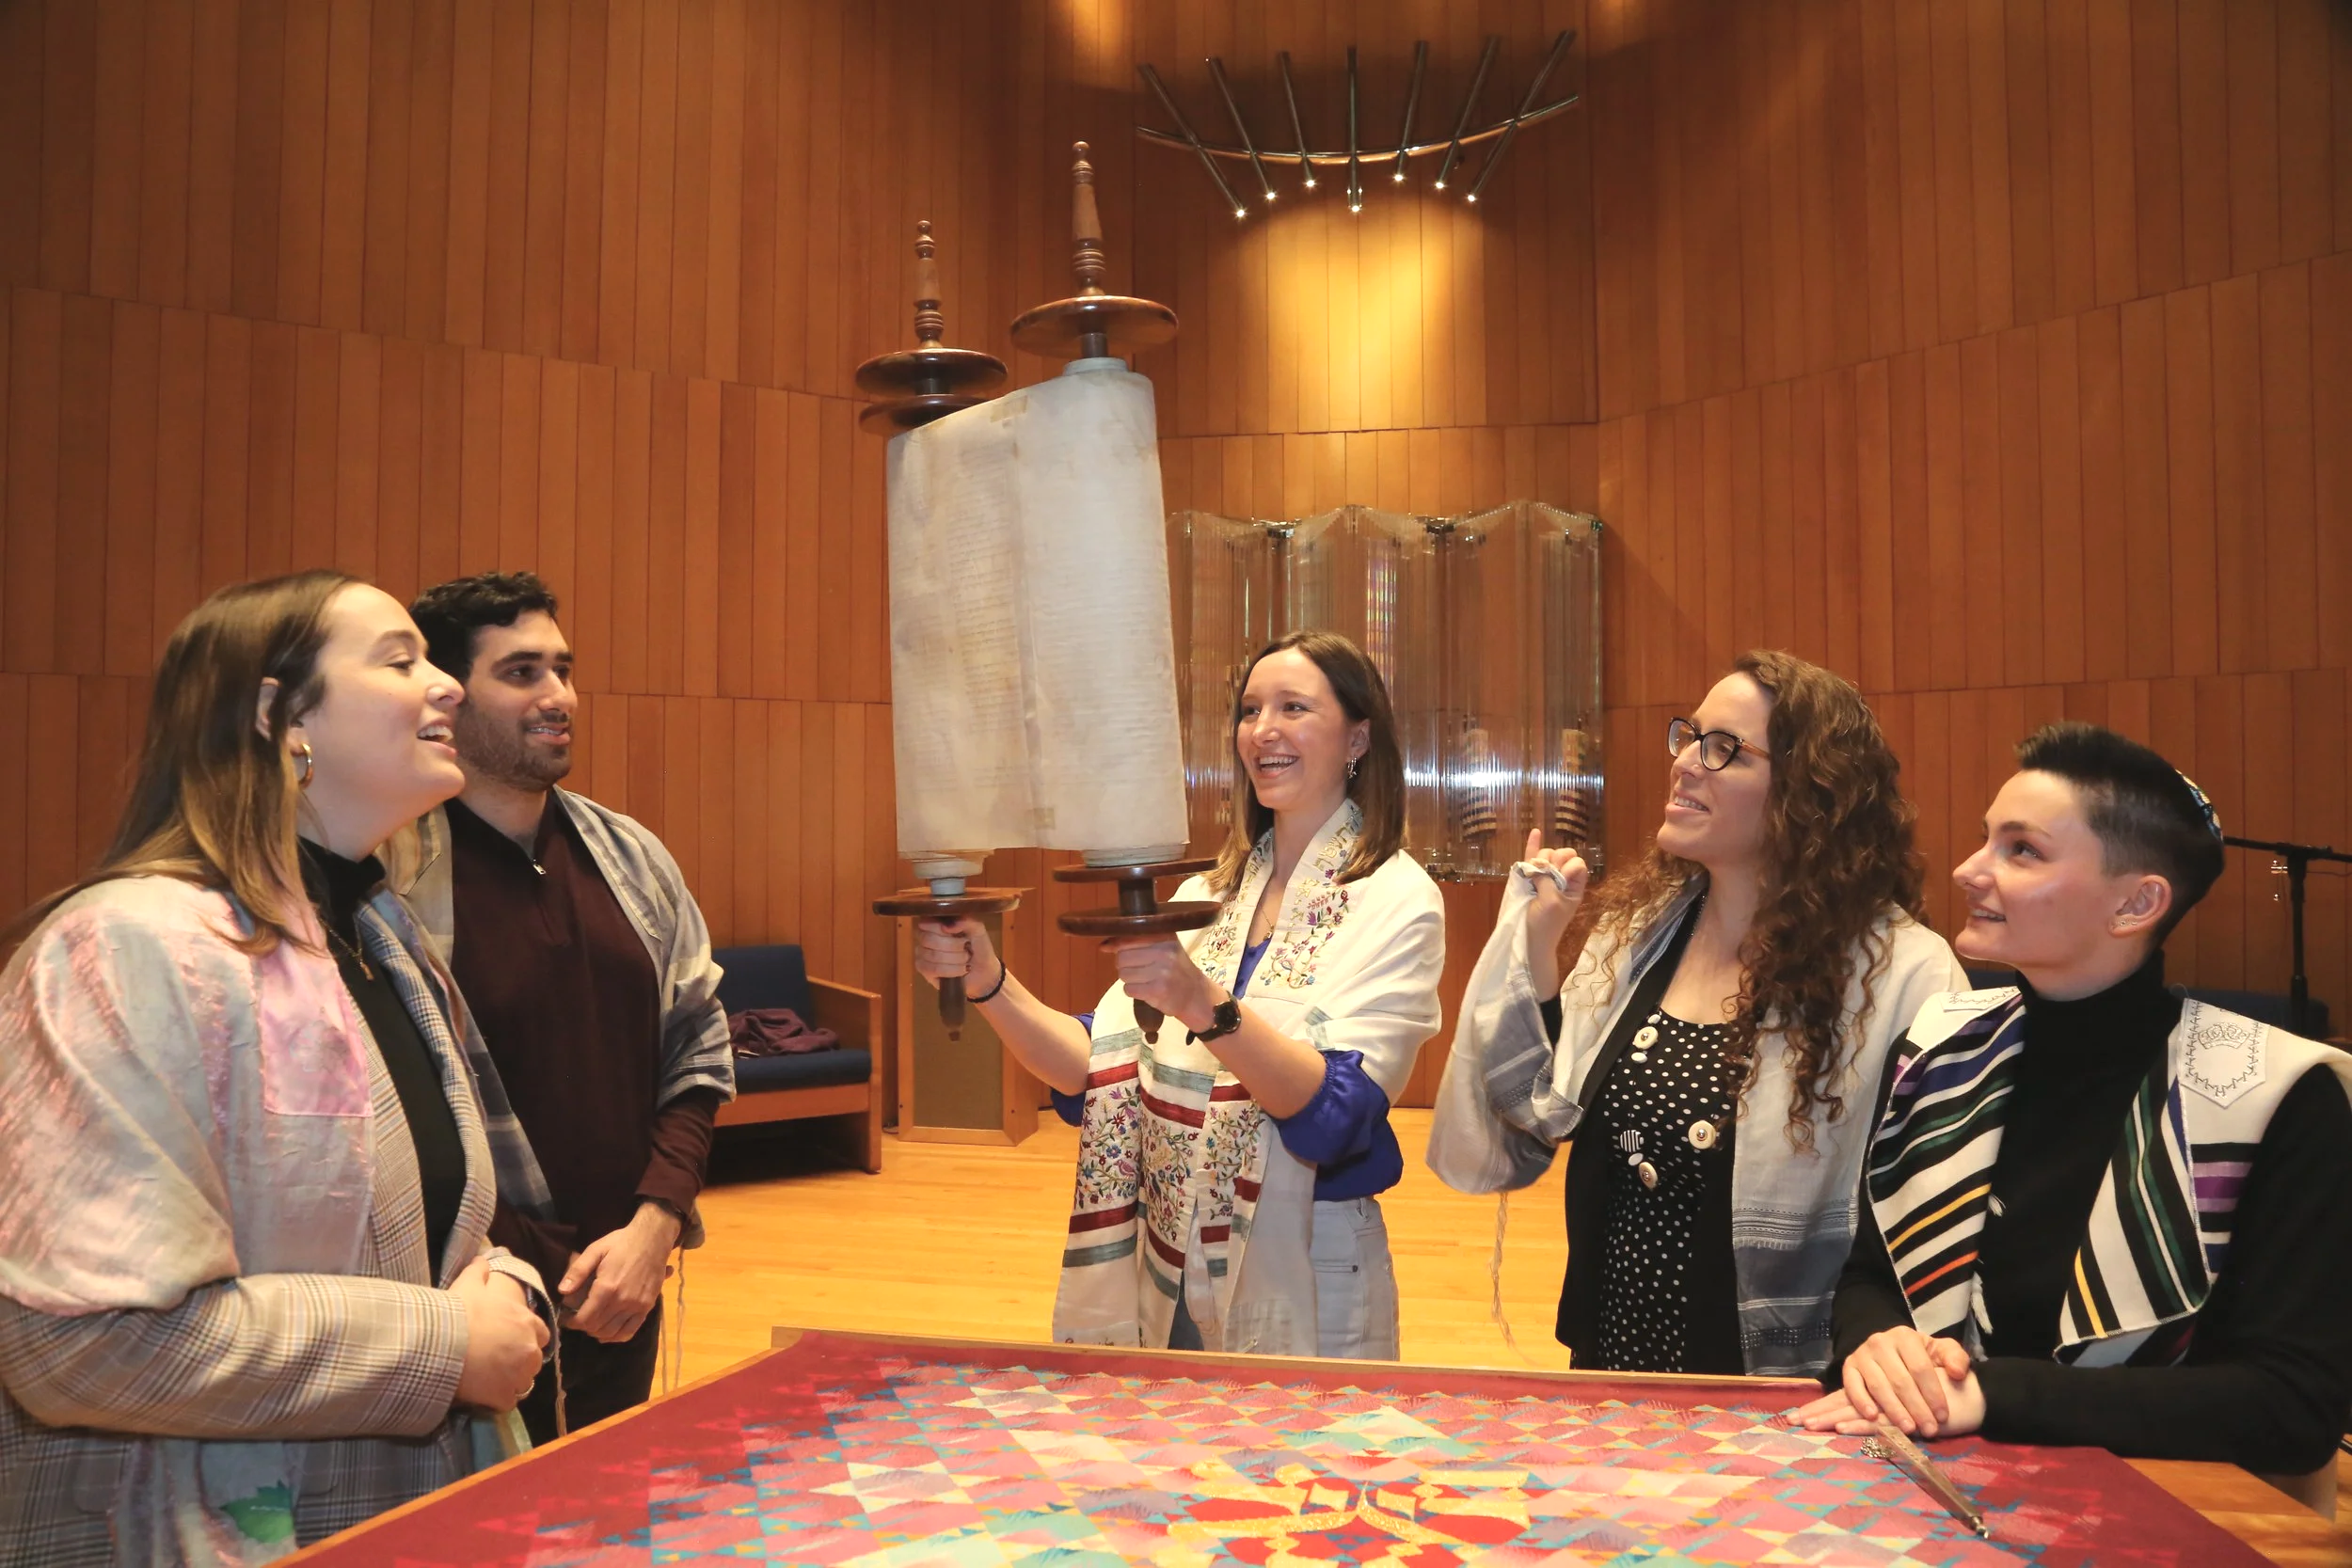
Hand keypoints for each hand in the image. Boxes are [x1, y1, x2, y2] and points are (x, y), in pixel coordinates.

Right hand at [452, 1253, 549, 1410]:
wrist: (440, 1343)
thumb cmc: (458, 1312)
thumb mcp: (469, 1285)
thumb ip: (480, 1272)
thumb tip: (482, 1260)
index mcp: (527, 1323)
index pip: (541, 1334)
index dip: (526, 1338)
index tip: (510, 1341)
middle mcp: (530, 1350)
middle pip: (534, 1360)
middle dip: (520, 1361)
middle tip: (497, 1361)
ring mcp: (519, 1375)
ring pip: (524, 1383)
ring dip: (511, 1382)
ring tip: (489, 1378)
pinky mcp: (504, 1396)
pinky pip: (508, 1402)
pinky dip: (498, 1400)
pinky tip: (483, 1393)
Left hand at [559, 1202, 680, 1343]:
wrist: (653, 1239)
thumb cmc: (621, 1243)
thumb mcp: (596, 1250)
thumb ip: (578, 1271)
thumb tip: (562, 1292)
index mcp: (606, 1288)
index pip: (585, 1318)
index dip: (571, 1323)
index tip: (565, 1318)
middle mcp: (622, 1301)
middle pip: (596, 1327)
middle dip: (583, 1327)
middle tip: (577, 1319)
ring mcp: (636, 1306)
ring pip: (612, 1332)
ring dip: (597, 1333)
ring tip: (591, 1324)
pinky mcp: (647, 1307)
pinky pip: (630, 1331)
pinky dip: (616, 1336)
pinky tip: (608, 1332)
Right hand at [912, 917, 1000, 992]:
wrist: (984, 972)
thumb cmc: (979, 948)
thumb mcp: (978, 930)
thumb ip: (966, 921)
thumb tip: (947, 926)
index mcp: (935, 923)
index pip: (926, 922)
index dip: (940, 928)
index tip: (955, 933)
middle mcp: (925, 937)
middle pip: (928, 939)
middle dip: (953, 945)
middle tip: (966, 947)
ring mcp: (922, 954)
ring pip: (933, 955)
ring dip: (956, 959)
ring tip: (965, 960)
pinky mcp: (924, 971)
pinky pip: (933, 969)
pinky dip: (951, 970)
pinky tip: (960, 970)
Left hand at [1107, 935, 1220, 1034]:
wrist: (1196, 994)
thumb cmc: (1175, 967)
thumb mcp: (1162, 947)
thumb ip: (1134, 942)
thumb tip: (1104, 946)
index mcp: (1164, 937)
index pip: (1128, 938)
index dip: (1116, 945)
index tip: (1109, 948)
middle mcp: (1164, 952)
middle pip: (1122, 958)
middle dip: (1124, 965)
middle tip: (1138, 969)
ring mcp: (1162, 972)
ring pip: (1123, 974)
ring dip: (1129, 979)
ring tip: (1144, 979)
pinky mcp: (1158, 991)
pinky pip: (1129, 989)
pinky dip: (1133, 991)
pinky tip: (1146, 989)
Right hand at [1517, 829, 1590, 993]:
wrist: (1529, 940)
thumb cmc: (1545, 924)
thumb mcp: (1552, 902)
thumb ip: (1549, 880)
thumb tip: (1540, 863)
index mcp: (1574, 887)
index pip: (1577, 863)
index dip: (1568, 866)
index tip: (1559, 879)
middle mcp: (1561, 879)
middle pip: (1563, 855)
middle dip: (1554, 861)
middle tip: (1545, 878)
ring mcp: (1545, 877)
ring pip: (1547, 855)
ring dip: (1541, 858)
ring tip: (1535, 873)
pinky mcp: (1529, 878)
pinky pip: (1532, 856)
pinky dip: (1534, 844)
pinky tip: (1535, 832)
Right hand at [1793, 1328, 1981, 1437]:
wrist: (1892, 1351)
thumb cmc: (1920, 1356)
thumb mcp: (1941, 1351)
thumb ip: (1956, 1358)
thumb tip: (1957, 1373)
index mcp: (1905, 1336)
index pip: (1920, 1368)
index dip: (1933, 1394)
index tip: (1943, 1416)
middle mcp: (1880, 1342)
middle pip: (1900, 1380)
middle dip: (1917, 1408)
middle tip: (1929, 1429)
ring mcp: (1862, 1354)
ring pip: (1878, 1386)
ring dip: (1894, 1410)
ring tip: (1909, 1429)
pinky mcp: (1848, 1367)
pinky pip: (1852, 1386)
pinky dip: (1861, 1401)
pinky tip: (1873, 1417)